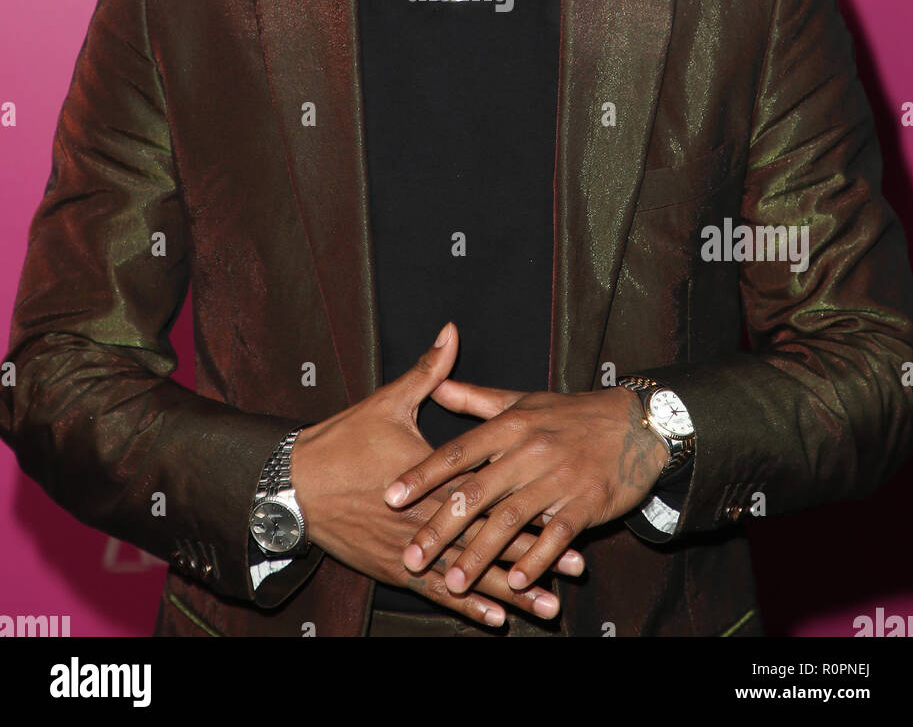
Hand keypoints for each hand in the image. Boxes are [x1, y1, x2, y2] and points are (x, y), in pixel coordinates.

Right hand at [291, 322, 584, 626]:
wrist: (293, 486)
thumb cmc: (342, 442)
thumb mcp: (388, 401)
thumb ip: (428, 371)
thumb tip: (451, 333)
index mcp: (433, 478)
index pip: (493, 497)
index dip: (534, 509)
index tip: (571, 516)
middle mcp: (428, 519)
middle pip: (491, 542)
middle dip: (537, 556)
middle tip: (578, 568)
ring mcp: (411, 550)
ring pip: (469, 576)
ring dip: (511, 591)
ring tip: (549, 605)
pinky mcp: (393, 569)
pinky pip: (436, 594)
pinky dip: (466, 607)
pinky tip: (494, 619)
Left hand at [383, 367, 668, 595]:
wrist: (636, 422)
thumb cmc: (570, 414)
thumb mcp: (522, 400)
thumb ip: (475, 399)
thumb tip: (436, 386)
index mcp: (511, 425)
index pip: (458, 451)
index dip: (423, 474)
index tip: (391, 496)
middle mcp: (530, 451)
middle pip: (477, 492)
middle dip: (441, 527)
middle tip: (412, 556)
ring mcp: (558, 478)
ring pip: (511, 519)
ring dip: (480, 553)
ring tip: (453, 581)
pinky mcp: (586, 502)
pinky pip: (557, 534)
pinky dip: (537, 558)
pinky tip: (515, 581)